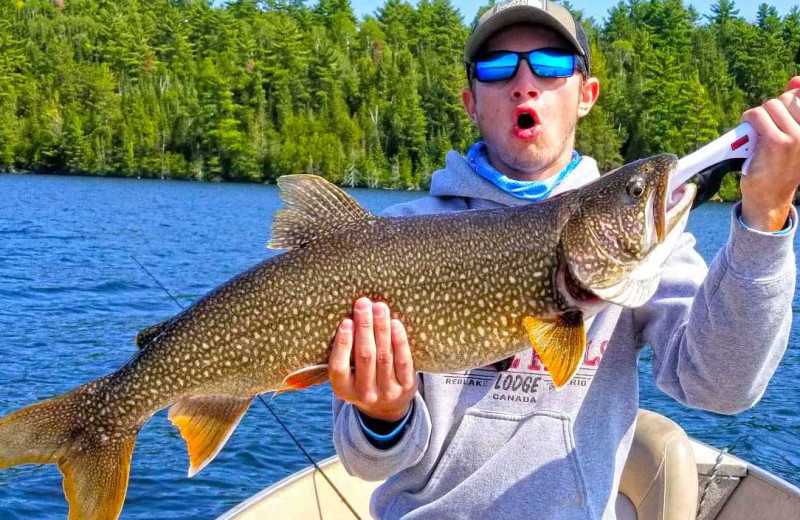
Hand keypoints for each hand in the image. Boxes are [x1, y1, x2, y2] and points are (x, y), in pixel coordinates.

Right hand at [330, 297, 416, 421]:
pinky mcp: (406, 387)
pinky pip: (403, 360)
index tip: (346, 321)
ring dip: (381, 328)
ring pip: (384, 356)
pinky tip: (395, 324)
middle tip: (363, 304)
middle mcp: (364, 394)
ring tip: (379, 307)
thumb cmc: (362, 377)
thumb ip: (345, 352)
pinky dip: (399, 340)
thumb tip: (350, 314)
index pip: (339, 367)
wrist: (387, 405)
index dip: (343, 344)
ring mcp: (387, 392)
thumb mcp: (348, 373)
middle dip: (364, 327)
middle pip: (365, 357)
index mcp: (343, 390)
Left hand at [740, 76, 799, 231]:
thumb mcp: (794, 137)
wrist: (770, 197)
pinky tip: (747, 128)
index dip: (794, 92)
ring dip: (759, 114)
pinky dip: (749, 118)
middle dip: (773, 108)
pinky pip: (758, 115)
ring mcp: (796, 137)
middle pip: (788, 98)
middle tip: (766, 124)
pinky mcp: (777, 143)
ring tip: (757, 130)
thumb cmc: (780, 167)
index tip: (790, 91)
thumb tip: (796, 80)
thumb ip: (796, 109)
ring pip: (772, 105)